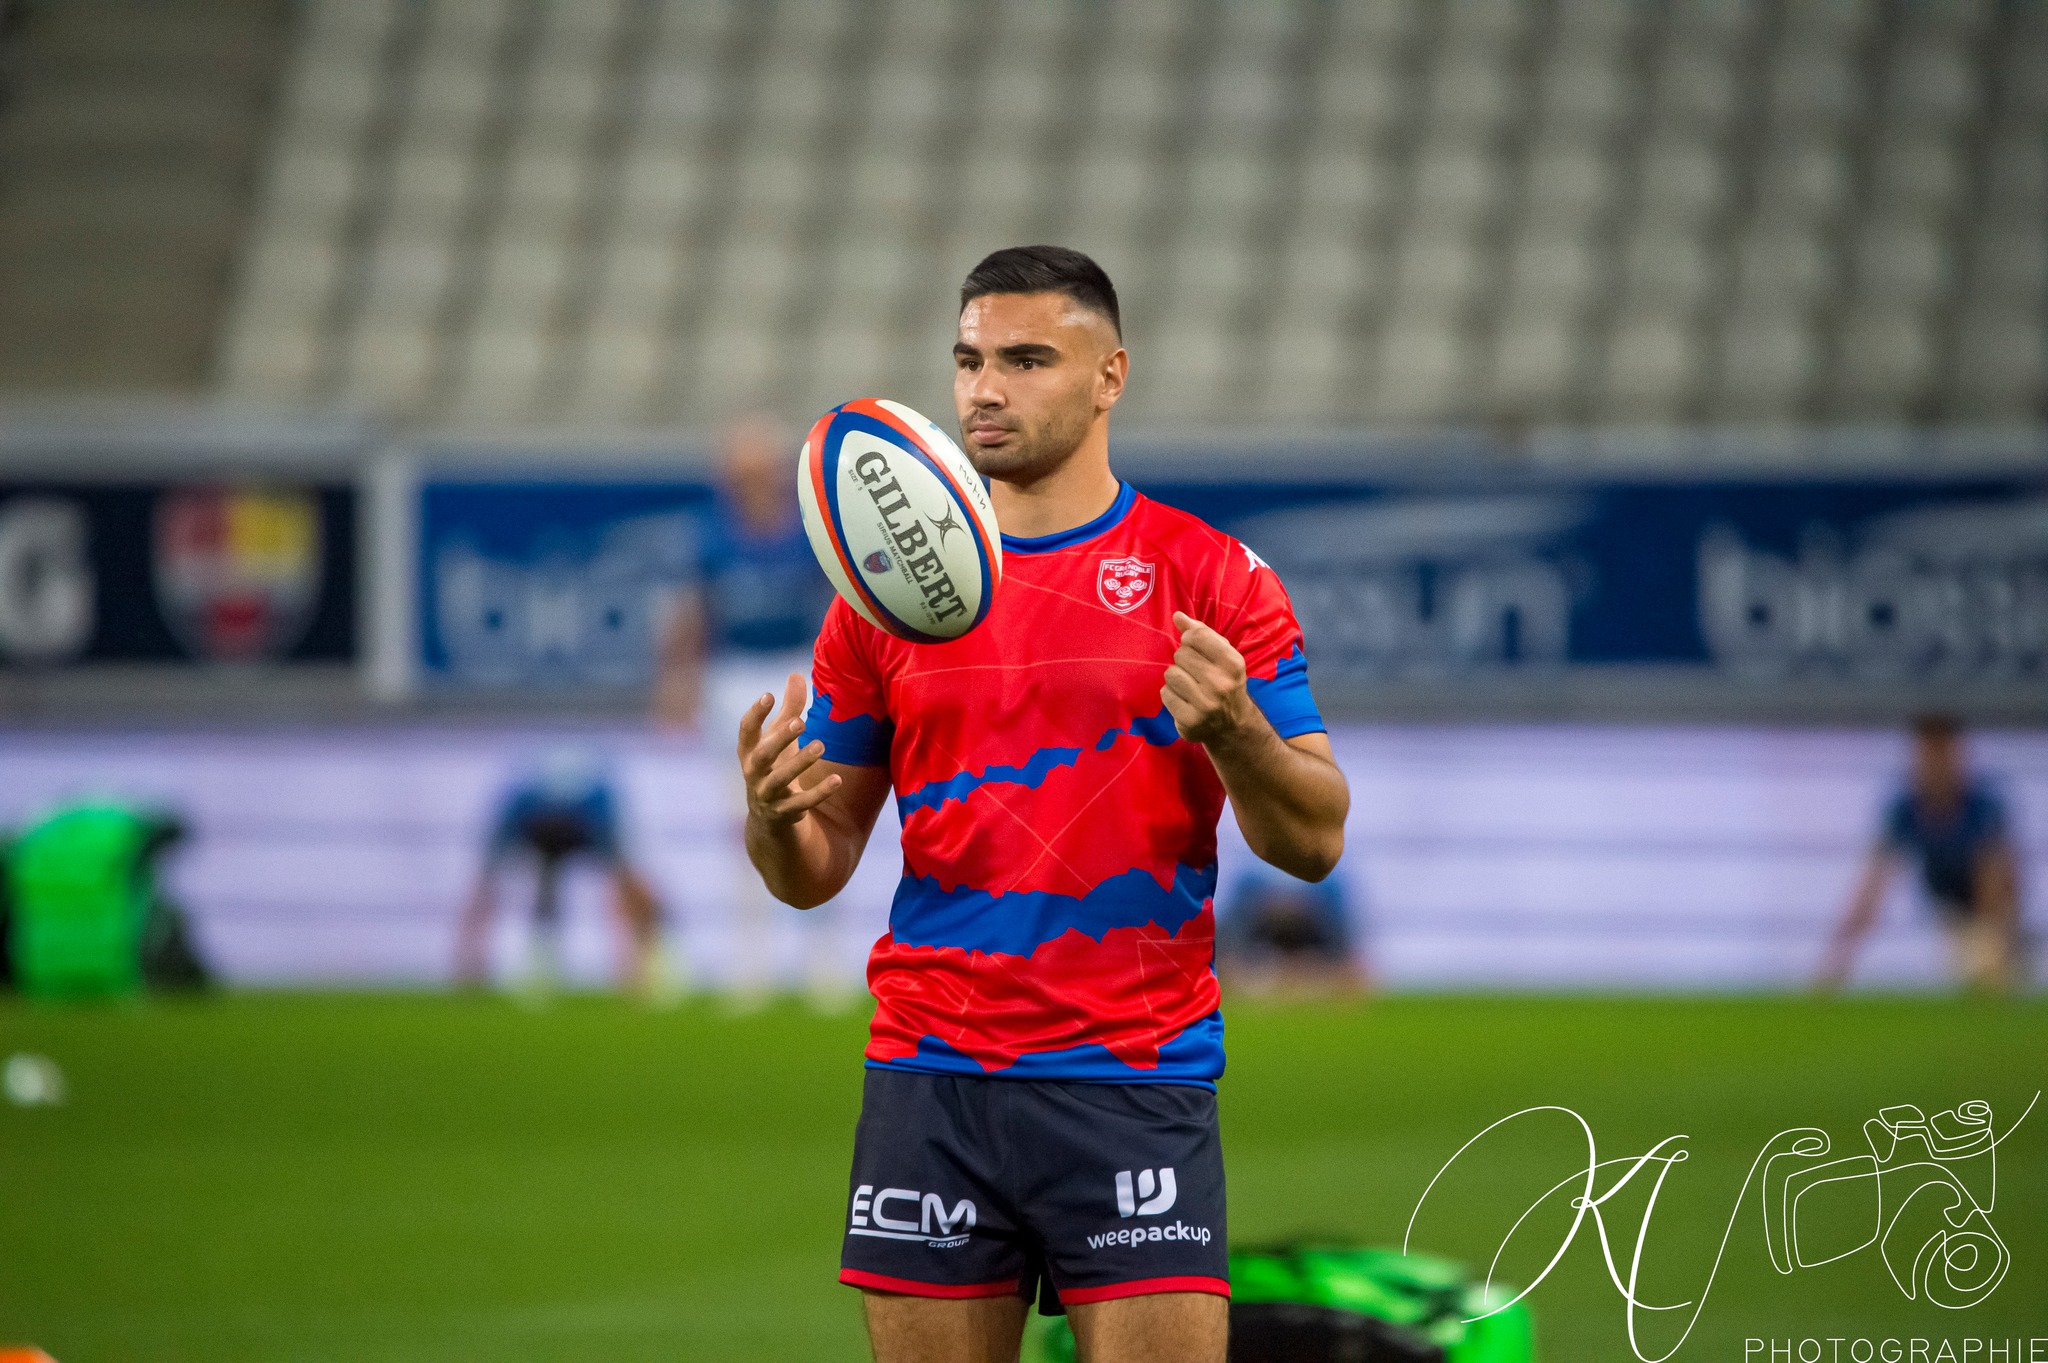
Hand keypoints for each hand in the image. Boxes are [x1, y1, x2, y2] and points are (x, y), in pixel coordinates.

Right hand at [737, 672, 841, 827]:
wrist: (769, 822)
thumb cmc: (775, 768)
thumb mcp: (779, 741)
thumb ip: (788, 710)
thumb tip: (796, 674)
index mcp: (749, 753)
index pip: (746, 731)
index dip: (755, 714)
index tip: (769, 695)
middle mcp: (753, 774)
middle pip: (763, 755)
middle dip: (779, 738)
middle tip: (799, 722)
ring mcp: (766, 795)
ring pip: (780, 779)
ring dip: (800, 763)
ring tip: (821, 746)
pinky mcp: (783, 814)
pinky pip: (802, 804)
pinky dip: (819, 793)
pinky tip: (837, 780)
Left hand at [1161, 612, 1255, 743]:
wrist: (1232, 725)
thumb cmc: (1225, 682)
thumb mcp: (1222, 655)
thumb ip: (1202, 633)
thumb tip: (1178, 616)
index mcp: (1233, 663)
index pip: (1197, 635)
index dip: (1189, 638)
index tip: (1194, 646)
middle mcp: (1221, 684)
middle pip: (1181, 654)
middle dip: (1184, 661)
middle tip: (1196, 673)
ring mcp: (1205, 704)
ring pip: (1170, 674)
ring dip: (1176, 678)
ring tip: (1189, 686)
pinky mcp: (1190, 720)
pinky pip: (1165, 694)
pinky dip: (1171, 695)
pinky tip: (1184, 700)